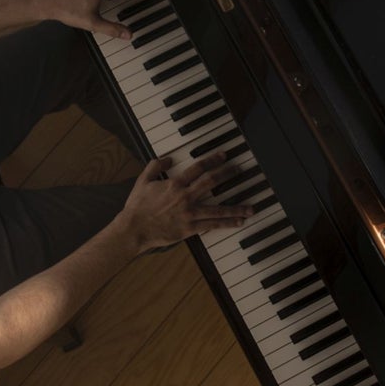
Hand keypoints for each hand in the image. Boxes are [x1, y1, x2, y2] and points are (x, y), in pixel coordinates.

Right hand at [113, 153, 254, 253]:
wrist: (134, 229)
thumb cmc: (137, 206)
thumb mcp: (143, 180)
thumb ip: (155, 166)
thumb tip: (168, 158)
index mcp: (174, 184)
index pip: (198, 168)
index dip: (212, 159)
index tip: (224, 156)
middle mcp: (184, 197)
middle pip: (211, 182)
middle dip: (227, 174)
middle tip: (239, 170)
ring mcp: (189, 213)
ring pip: (217, 208)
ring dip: (235, 207)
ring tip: (250, 207)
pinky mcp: (189, 228)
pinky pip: (211, 225)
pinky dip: (226, 224)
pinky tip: (238, 222)